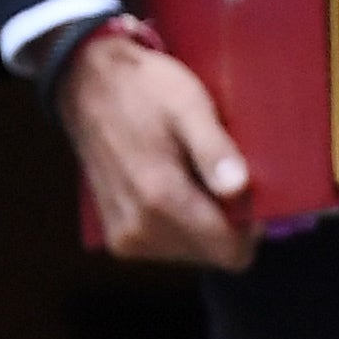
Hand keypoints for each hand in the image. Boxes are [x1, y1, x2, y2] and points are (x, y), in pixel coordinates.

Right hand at [57, 27, 260, 270]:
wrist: (88, 84)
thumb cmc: (143, 89)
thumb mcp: (188, 104)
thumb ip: (214, 149)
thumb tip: (239, 188)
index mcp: (160, 199)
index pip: (230, 251)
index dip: (251, 227)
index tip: (250, 192)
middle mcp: (140, 229)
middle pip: (213, 254)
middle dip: (225, 221)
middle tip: (217, 173)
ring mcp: (126, 238)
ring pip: (192, 252)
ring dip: (202, 222)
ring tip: (191, 174)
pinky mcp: (118, 238)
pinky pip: (168, 247)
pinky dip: (179, 223)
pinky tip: (173, 184)